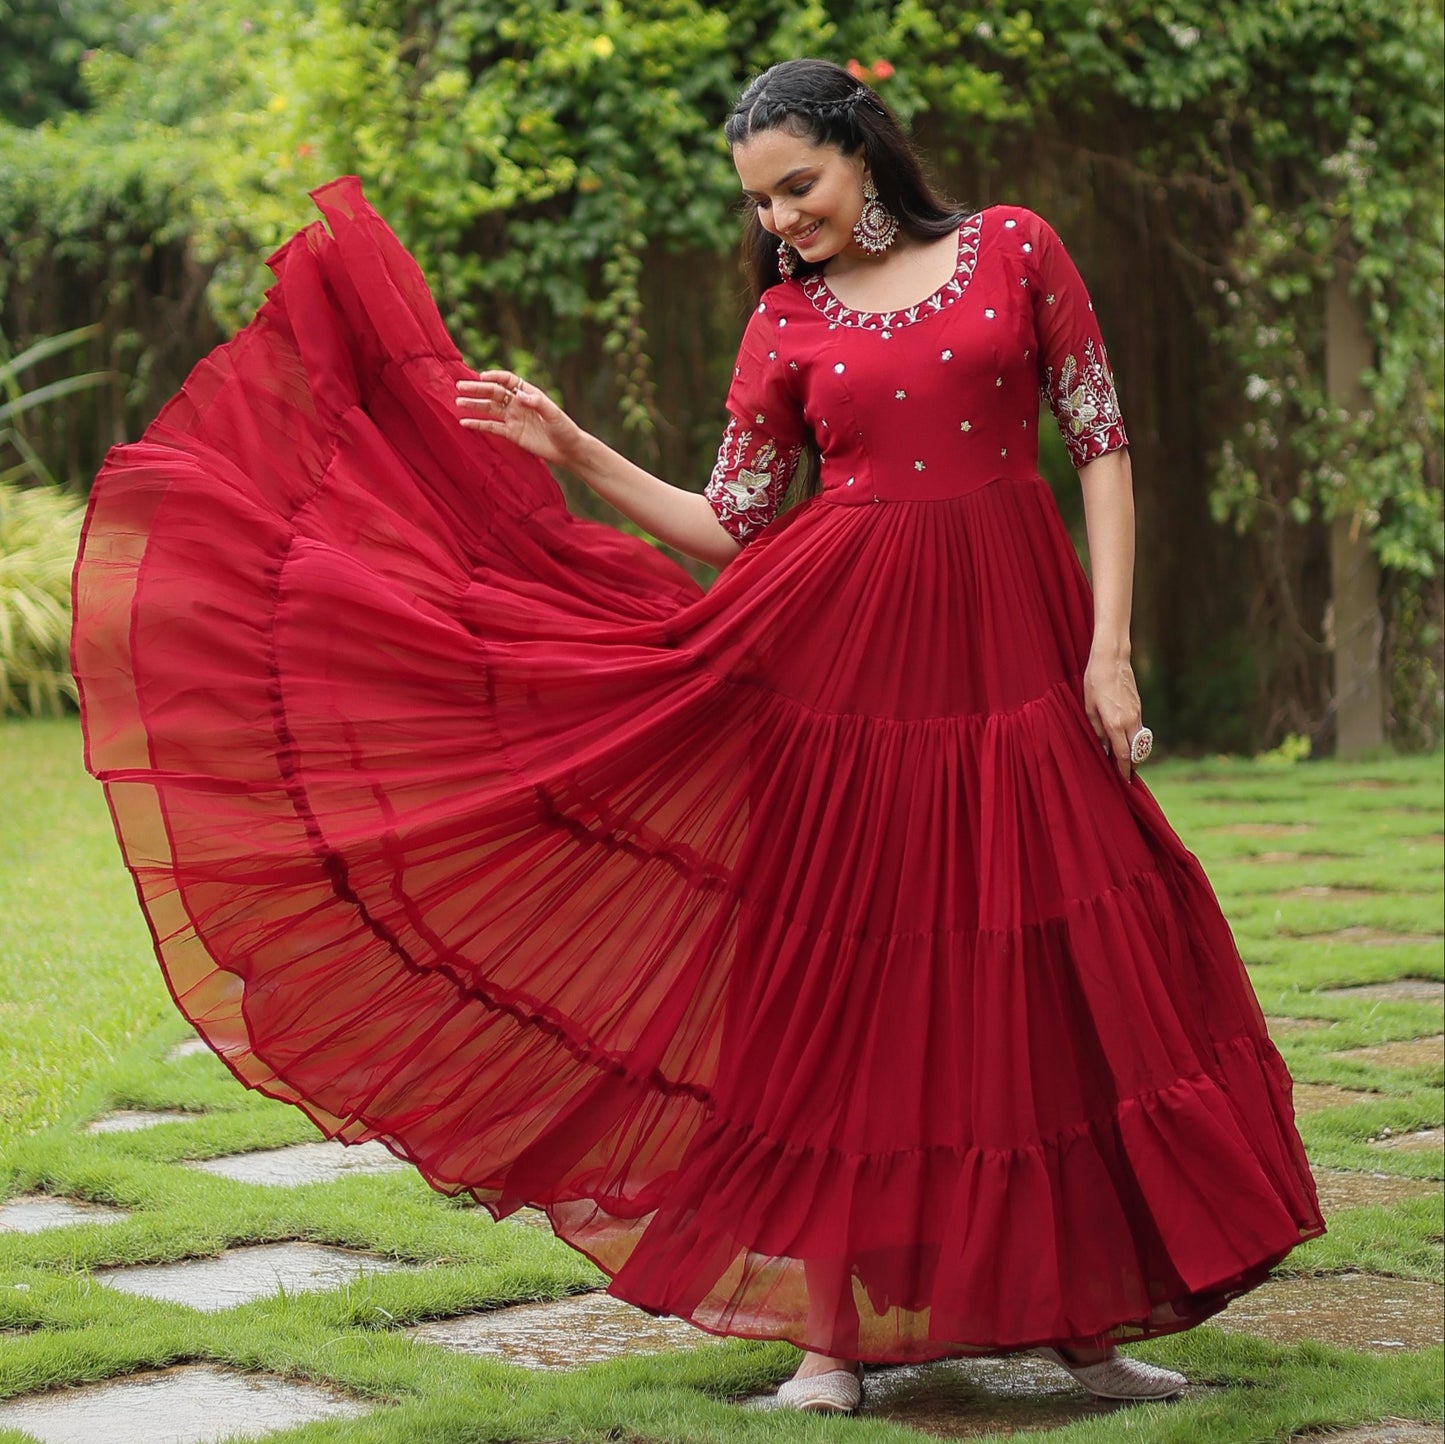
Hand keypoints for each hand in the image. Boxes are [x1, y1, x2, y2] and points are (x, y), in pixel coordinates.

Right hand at [455, 370, 582, 466]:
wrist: (568, 450)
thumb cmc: (565, 429)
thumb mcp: (554, 414)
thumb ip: (538, 403)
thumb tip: (520, 395)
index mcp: (529, 394)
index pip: (508, 381)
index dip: (495, 377)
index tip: (482, 377)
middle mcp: (518, 403)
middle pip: (494, 393)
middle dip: (477, 389)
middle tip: (460, 386)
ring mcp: (513, 418)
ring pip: (490, 408)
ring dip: (474, 405)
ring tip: (458, 402)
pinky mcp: (511, 433)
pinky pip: (492, 427)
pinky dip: (478, 424)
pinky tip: (464, 422)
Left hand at [1084, 650, 1143, 782]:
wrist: (1112, 660)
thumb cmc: (1094, 682)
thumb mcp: (1088, 708)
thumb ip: (1097, 731)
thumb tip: (1103, 748)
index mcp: (1115, 723)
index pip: (1122, 755)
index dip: (1123, 770)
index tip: (1124, 782)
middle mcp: (1130, 721)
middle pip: (1136, 752)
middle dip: (1131, 765)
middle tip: (1124, 775)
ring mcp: (1137, 714)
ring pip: (1140, 742)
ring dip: (1134, 753)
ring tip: (1123, 761)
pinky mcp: (1139, 707)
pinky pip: (1139, 730)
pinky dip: (1134, 739)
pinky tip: (1124, 740)